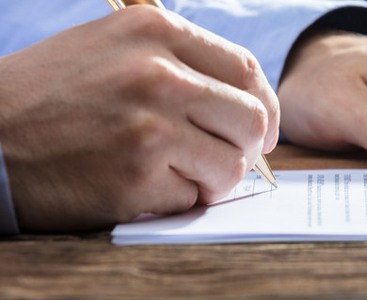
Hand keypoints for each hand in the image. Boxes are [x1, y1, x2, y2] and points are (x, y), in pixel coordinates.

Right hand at [0, 6, 278, 231]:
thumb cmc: (51, 97)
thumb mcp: (112, 49)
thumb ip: (178, 63)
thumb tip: (241, 98)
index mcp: (155, 32)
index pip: (245, 69)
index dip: (264, 105)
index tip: (262, 130)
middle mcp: (159, 73)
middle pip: (251, 118)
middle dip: (247, 148)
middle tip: (224, 160)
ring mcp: (150, 124)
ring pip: (231, 164)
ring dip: (213, 179)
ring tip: (178, 175)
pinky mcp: (137, 174)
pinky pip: (193, 197)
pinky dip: (179, 199)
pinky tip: (145, 187)